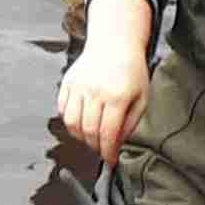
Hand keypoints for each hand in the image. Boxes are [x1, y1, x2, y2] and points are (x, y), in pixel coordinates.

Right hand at [57, 0, 153, 166]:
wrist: (113, 44)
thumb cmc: (131, 71)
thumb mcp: (141, 98)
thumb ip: (129, 123)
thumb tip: (117, 143)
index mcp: (116, 96)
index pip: (108, 133)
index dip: (108, 151)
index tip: (111, 160)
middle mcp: (94, 91)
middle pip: (88, 130)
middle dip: (95, 146)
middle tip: (101, 150)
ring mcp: (78, 86)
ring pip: (71, 122)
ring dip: (80, 136)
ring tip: (90, 138)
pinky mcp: (67, 82)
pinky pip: (62, 108)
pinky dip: (69, 120)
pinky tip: (80, 122)